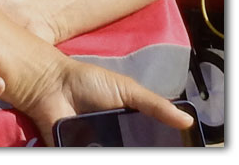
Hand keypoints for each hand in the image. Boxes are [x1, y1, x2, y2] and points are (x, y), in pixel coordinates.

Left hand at [19, 56, 195, 146]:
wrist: (52, 85)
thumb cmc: (89, 82)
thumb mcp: (126, 90)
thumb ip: (155, 105)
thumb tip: (187, 120)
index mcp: (127, 129)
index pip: (148, 147)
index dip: (159, 150)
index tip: (176, 153)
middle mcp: (114, 144)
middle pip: (133, 153)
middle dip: (141, 153)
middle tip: (149, 154)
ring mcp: (95, 150)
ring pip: (114, 159)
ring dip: (118, 157)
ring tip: (119, 151)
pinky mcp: (76, 153)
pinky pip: (88, 161)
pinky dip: (98, 158)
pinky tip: (104, 154)